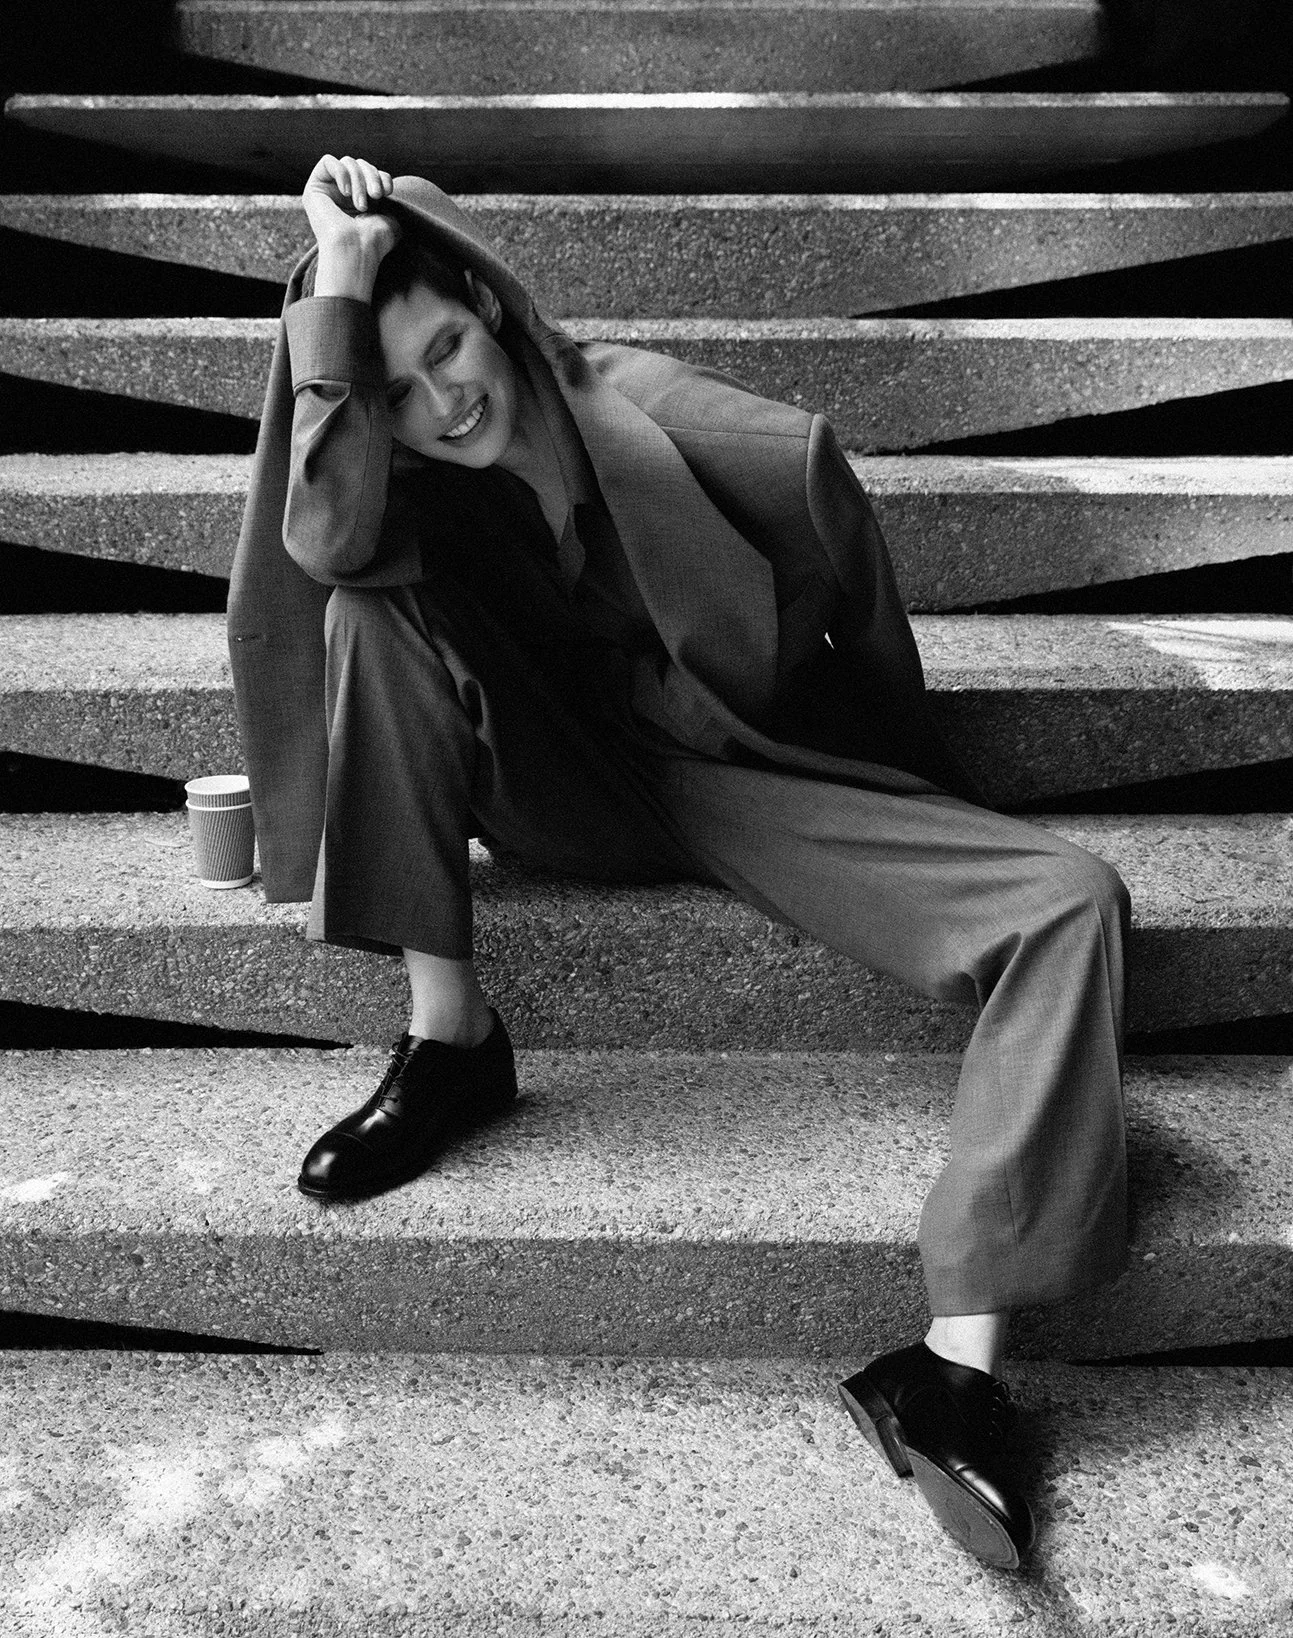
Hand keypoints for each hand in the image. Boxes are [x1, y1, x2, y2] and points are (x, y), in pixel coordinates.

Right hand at [302, 154, 399, 300]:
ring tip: (362, 204)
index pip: (372, 172)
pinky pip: (327, 161)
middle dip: (371, 176)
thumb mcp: (389, 214)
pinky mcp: (314, 189)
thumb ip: (385, 196)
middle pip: (360, 164)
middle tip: (376, 196)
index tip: (387, 192)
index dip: (381, 176)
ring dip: (359, 180)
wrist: (357, 251)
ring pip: (347, 162)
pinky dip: (341, 172)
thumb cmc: (374, 241)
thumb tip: (384, 179)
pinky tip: (347, 193)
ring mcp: (328, 192)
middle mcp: (342, 195)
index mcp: (360, 200)